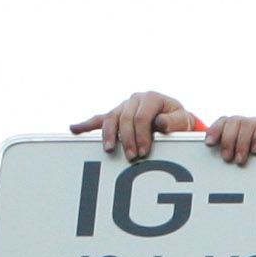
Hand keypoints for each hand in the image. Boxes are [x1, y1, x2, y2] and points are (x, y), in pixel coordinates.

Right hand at [69, 91, 192, 160]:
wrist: (173, 121)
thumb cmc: (177, 123)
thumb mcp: (182, 121)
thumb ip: (173, 122)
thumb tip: (159, 123)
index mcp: (151, 98)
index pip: (142, 116)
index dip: (141, 135)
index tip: (143, 152)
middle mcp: (135, 100)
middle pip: (125, 119)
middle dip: (128, 139)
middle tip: (132, 158)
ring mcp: (123, 107)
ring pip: (111, 119)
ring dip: (109, 135)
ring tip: (110, 150)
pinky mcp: (115, 116)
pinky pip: (99, 120)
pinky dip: (86, 125)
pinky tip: (74, 129)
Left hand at [203, 114, 255, 164]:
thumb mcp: (244, 168)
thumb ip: (230, 160)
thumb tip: (212, 157)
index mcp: (241, 131)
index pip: (225, 121)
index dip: (215, 129)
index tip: (209, 143)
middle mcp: (253, 125)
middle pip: (234, 120)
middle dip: (228, 139)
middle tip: (227, 158)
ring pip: (248, 123)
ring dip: (242, 142)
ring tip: (240, 160)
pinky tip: (255, 149)